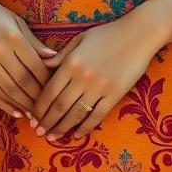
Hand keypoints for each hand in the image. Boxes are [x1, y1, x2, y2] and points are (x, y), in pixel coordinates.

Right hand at [0, 0, 57, 118]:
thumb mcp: (16, 21)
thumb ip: (34, 41)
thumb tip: (54, 58)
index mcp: (12, 38)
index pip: (35, 65)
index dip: (47, 81)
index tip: (57, 89)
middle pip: (23, 81)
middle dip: (38, 97)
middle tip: (50, 109)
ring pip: (8, 91)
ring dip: (23, 105)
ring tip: (36, 116)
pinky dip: (5, 104)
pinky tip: (17, 112)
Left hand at [29, 20, 158, 140]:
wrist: (139, 34)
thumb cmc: (107, 34)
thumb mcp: (80, 39)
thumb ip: (60, 56)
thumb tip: (42, 66)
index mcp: (71, 62)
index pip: (49, 91)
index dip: (39, 108)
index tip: (32, 118)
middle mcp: (82, 77)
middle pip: (60, 106)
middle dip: (47, 122)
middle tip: (38, 132)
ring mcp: (99, 88)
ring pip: (75, 114)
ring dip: (62, 128)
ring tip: (52, 137)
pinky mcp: (115, 95)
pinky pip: (97, 116)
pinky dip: (85, 128)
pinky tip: (76, 136)